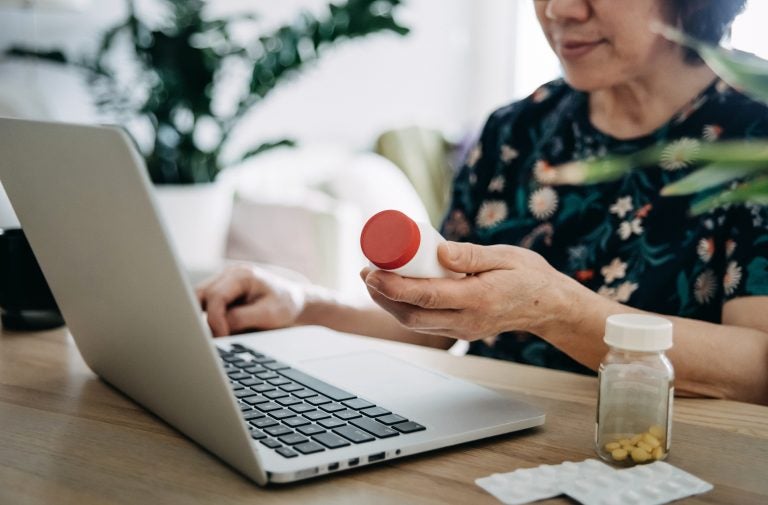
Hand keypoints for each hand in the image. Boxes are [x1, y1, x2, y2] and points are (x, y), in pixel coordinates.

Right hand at [196, 264, 306, 336]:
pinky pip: (206, 307)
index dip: (215, 319)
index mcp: (242, 275)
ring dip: (205, 319)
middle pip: (199, 295)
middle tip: (216, 338)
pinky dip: (210, 320)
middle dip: (203, 318)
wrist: (295, 304)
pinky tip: (223, 331)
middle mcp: (228, 275)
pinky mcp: (222, 295)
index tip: (223, 337)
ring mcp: (223, 284)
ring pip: (199, 301)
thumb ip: (241, 318)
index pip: (215, 296)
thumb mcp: (268, 314)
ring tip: (221, 335)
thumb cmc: (285, 306)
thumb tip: (219, 327)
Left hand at [360, 241, 579, 340]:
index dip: (393, 286)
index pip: (426, 296)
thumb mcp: (504, 256)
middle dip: (382, 296)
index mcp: (478, 298)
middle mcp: (467, 319)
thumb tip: (439, 249)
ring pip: (416, 323)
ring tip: (373, 280)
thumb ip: (472, 254)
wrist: (549, 306)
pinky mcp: (462, 330)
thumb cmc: (528, 275)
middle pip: (412, 316)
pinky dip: (405, 309)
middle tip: (366, 272)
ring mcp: (463, 329)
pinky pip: (426, 323)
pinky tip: (394, 292)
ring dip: (390, 304)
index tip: (372, 271)